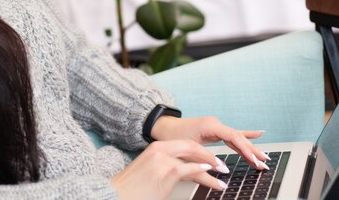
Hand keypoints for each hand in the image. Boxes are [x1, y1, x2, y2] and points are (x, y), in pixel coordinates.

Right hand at [110, 139, 229, 199]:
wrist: (116, 194)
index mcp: (156, 148)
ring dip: (212, 166)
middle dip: (210, 155)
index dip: (201, 150)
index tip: (211, 159)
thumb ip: (166, 168)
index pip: (184, 144)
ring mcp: (163, 160)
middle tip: (222, 165)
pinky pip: (190, 170)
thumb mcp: (150, 172)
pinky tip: (211, 176)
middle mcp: (160, 150)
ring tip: (222, 175)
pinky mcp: (167, 172)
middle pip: (192, 146)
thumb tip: (186, 172)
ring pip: (195, 158)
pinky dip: (203, 172)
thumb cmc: (132, 188)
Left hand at [151, 116, 269, 169]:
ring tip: (264, 159)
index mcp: (210, 125)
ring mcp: (216, 126)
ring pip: (238, 138)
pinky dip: (246, 136)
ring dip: (251, 148)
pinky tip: (259, 134)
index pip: (233, 137)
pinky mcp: (215, 131)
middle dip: (252, 151)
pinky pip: (233, 135)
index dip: (245, 149)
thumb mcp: (187, 149)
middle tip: (264, 164)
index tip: (254, 160)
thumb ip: (204, 158)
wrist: (163, 127)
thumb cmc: (172, 137)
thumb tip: (222, 168)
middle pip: (239, 138)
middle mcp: (215, 124)